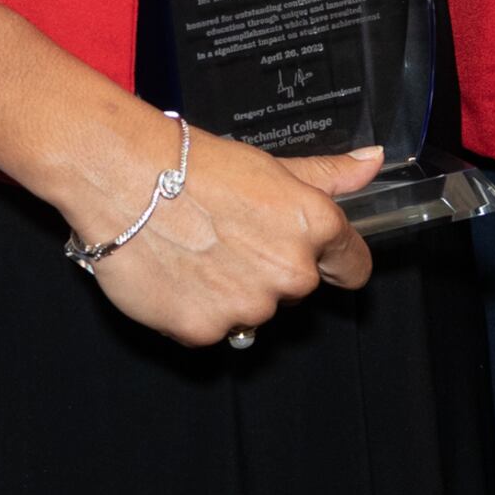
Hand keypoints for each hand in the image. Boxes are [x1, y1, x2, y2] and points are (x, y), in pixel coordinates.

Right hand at [78, 128, 380, 348]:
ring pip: (251, 312)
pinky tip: (176, 274)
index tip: (316, 257)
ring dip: (231, 293)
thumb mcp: (270, 165)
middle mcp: (290, 274)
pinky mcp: (204, 331)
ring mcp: (248, 307)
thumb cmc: (193, 165)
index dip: (335, 261)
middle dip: (270, 271)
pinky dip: (194, 309)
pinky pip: (209, 329)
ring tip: (196, 253)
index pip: (354, 268)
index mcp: (314, 228)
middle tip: (230, 238)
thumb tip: (372, 163)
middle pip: (296, 290)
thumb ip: (328, 175)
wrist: (122, 177)